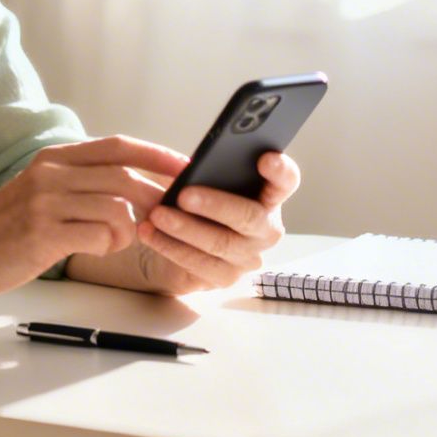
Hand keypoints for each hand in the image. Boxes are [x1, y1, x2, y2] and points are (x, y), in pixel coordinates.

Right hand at [0, 136, 185, 295]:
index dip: (157, 154)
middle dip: (157, 197)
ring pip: (117, 206)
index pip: (119, 145)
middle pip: (126, 175)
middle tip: (169, 217)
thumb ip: (82, 184)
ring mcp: (46, 202)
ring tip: (120, 240)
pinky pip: (100, 234)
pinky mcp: (42, 233)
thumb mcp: (42, 191)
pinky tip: (98, 250)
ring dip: (131, 228)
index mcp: (56, 158)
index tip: (187, 167)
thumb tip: (137, 187)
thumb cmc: (6, 229)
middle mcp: (52, 172)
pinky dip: (111, 244)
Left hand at [133, 150, 299, 294]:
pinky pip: (199, 264)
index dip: (280, 171)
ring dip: (185, 228)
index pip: (286, 182)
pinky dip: (171, 247)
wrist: (178, 241)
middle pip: (250, 217)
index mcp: (268, 197)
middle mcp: (266, 228)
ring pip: (221, 243)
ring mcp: (249, 256)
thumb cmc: (197, 201)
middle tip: (184, 195)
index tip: (265, 158)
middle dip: (215, 204)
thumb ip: (206, 171)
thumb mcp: (201, 180)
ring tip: (158, 214)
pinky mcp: (226, 277)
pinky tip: (150, 233)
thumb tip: (190, 167)